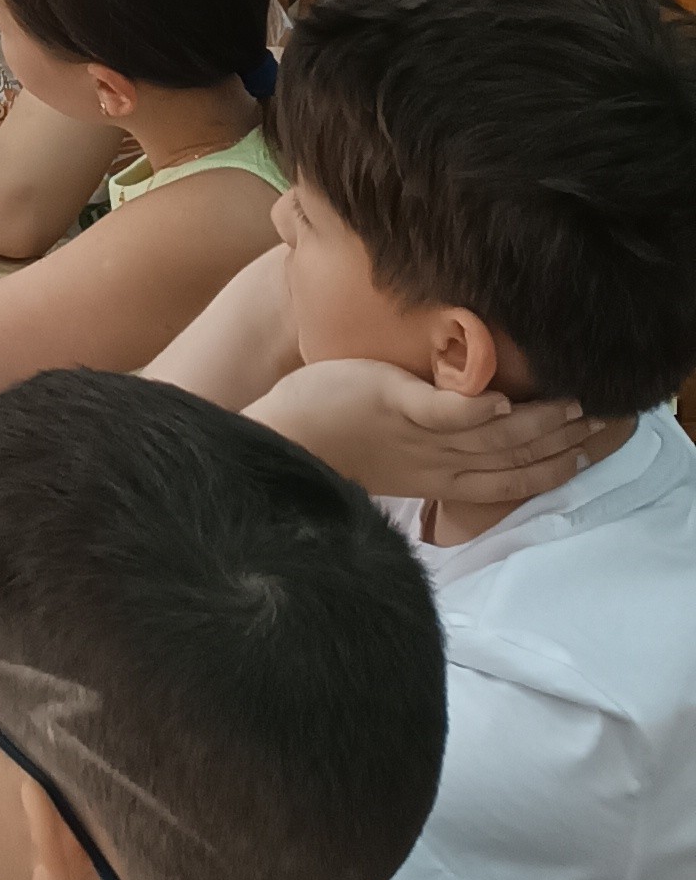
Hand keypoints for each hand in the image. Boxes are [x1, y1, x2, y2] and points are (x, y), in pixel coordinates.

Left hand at [261, 359, 626, 509]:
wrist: (279, 442)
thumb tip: (468, 428)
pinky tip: (499, 400)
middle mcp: (436, 463)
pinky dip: (472, 409)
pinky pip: (441, 411)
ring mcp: (416, 435)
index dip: (552, 466)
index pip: (509, 479)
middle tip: (599, 421)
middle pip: (512, 459)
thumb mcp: (397, 452)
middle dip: (560, 442)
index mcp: (440, 478)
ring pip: (489, 436)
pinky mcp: (391, 404)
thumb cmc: (334, 440)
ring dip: (533, 423)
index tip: (588, 450)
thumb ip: (434, 444)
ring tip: (569, 405)